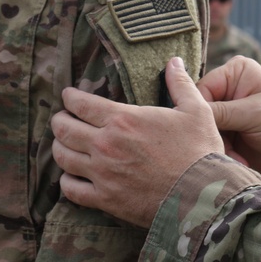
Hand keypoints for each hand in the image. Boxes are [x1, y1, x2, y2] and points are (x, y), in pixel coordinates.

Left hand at [52, 56, 223, 228]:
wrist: (201, 196)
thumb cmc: (199, 151)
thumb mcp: (196, 110)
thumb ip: (180, 84)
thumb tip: (174, 61)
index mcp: (124, 119)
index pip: (82, 103)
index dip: (70, 97)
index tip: (67, 95)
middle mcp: (106, 145)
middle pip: (64, 129)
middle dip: (59, 121)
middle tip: (61, 119)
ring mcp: (103, 174)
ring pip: (63, 158)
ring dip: (59, 148)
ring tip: (63, 144)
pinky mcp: (105, 200)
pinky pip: (71, 190)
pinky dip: (66, 182)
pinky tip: (71, 177)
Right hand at [199, 56, 260, 187]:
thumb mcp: (256, 113)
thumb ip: (222, 112)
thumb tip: (188, 111)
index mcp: (234, 72)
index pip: (202, 88)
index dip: (199, 110)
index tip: (203, 129)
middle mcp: (227, 89)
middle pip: (200, 110)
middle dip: (210, 130)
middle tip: (219, 147)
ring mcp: (227, 112)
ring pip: (204, 129)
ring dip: (217, 145)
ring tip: (233, 157)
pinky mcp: (228, 132)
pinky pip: (212, 142)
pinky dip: (222, 153)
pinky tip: (238, 161)